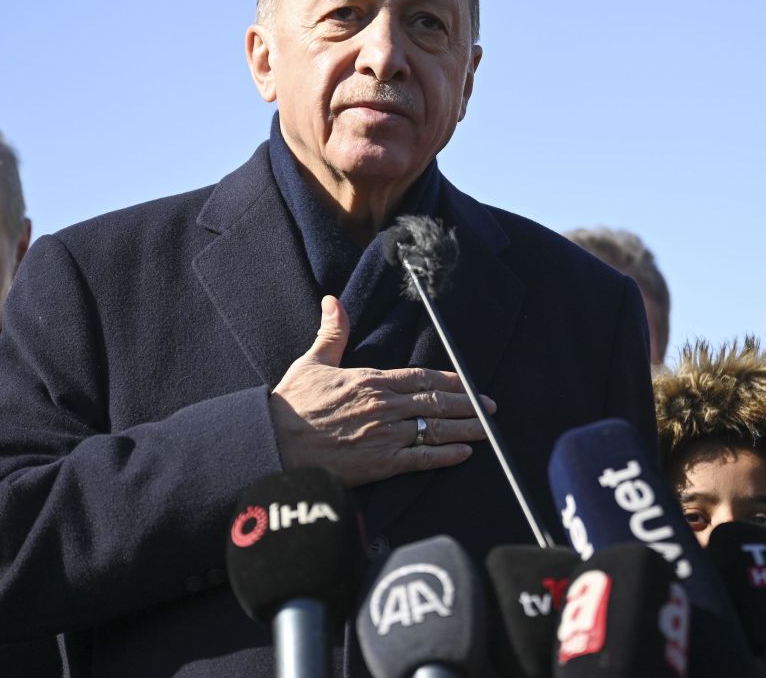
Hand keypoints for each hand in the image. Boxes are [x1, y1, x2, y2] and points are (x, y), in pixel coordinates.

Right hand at [268, 295, 496, 486]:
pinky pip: (420, 459)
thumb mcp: (312, 362)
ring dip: (465, 429)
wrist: (274, 443)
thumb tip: (334, 301)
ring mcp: (385, 436)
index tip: (470, 384)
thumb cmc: (291, 404)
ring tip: (487, 430)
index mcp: (371, 380)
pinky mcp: (380, 464)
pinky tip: (463, 454)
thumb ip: (332, 333)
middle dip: (467, 404)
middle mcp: (384, 406)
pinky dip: (444, 456)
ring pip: (434, 429)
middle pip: (436, 402)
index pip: (422, 377)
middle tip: (491, 408)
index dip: (450, 380)